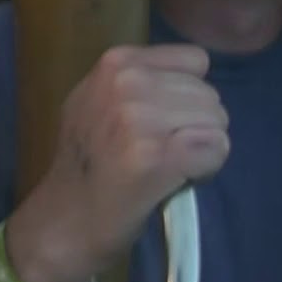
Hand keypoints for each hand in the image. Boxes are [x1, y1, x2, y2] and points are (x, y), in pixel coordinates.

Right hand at [6, 45, 229, 281]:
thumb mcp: (96, 101)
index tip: (163, 121)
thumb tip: (194, 80)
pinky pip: (216, 149)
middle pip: (209, 93)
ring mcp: (139, 119)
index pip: (195, 61)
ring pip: (216, 122)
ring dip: (203, 148)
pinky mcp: (156, 157)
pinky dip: (206, 168)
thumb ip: (139, 82)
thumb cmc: (86, 163)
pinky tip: (175, 179)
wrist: (64, 220)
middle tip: (164, 152)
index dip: (187, 93)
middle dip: (198, 124)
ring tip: (167, 166)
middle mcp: (126, 82)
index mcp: (115, 62)